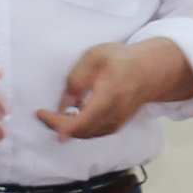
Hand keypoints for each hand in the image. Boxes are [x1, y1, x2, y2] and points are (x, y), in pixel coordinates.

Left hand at [36, 39, 192, 141]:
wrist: (150, 70)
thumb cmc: (122, 59)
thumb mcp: (94, 57)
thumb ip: (76, 79)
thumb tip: (62, 106)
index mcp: (109, 96)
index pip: (80, 121)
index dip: (58, 123)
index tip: (42, 113)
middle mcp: (114, 114)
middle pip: (81, 132)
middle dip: (58, 126)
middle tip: (45, 115)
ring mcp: (117, 122)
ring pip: (86, 134)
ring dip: (68, 129)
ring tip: (56, 115)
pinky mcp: (117, 125)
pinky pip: (93, 133)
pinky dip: (79, 129)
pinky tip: (71, 118)